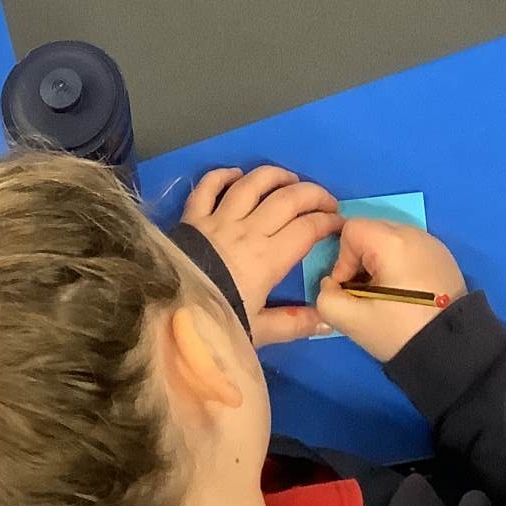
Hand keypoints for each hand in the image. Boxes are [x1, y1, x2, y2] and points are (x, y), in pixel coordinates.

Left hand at [182, 166, 341, 346]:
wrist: (166, 320)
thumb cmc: (216, 325)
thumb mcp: (258, 331)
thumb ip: (294, 324)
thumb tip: (328, 321)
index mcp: (268, 258)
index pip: (307, 228)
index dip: (328, 222)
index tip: (340, 223)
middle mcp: (247, 230)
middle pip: (287, 199)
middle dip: (312, 194)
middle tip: (326, 200)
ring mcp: (218, 220)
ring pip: (252, 185)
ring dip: (275, 176)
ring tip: (290, 179)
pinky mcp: (193, 218)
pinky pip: (209, 187)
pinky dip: (223, 175)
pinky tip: (236, 174)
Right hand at [316, 218, 466, 363]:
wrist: (453, 350)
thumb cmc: (401, 332)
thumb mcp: (354, 321)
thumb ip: (327, 298)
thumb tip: (330, 284)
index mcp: (392, 242)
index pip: (351, 230)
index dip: (342, 260)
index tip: (352, 289)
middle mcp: (414, 232)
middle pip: (371, 232)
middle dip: (360, 261)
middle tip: (367, 295)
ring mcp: (431, 242)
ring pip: (389, 240)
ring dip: (379, 264)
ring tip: (386, 297)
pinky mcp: (443, 255)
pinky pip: (409, 249)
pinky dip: (399, 265)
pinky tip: (405, 294)